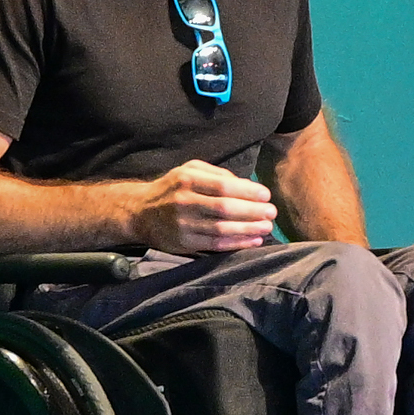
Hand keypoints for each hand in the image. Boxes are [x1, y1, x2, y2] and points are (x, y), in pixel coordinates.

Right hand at [126, 161, 276, 255]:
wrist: (141, 213)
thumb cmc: (173, 188)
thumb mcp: (189, 170)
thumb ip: (217, 174)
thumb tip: (246, 185)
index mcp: (187, 179)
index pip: (223, 186)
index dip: (248, 192)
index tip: (266, 195)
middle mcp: (184, 201)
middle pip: (225, 208)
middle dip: (252, 211)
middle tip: (272, 213)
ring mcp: (183, 224)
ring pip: (222, 229)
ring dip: (249, 229)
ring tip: (266, 227)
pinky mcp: (184, 243)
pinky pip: (216, 244)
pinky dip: (237, 243)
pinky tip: (253, 240)